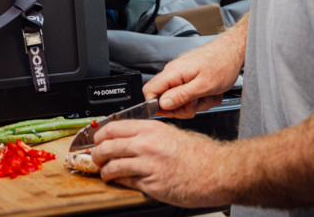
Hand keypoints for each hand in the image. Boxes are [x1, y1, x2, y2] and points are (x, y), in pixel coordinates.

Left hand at [91, 120, 228, 206]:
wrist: (218, 172)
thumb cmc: (200, 154)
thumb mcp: (171, 133)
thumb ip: (148, 134)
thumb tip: (128, 138)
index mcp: (151, 129)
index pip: (112, 128)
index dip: (98, 136)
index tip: (95, 141)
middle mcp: (147, 145)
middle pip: (107, 147)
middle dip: (96, 154)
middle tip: (96, 158)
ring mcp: (148, 166)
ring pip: (113, 166)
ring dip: (105, 171)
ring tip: (106, 173)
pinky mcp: (152, 185)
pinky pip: (127, 183)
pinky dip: (120, 182)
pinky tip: (120, 181)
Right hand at [143, 33, 242, 117]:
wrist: (233, 51)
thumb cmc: (223, 64)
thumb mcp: (204, 86)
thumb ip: (181, 95)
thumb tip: (163, 104)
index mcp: (173, 72)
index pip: (149, 91)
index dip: (157, 106)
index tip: (173, 112)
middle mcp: (174, 72)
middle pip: (165, 98)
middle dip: (182, 107)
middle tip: (196, 105)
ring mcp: (182, 74)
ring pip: (180, 98)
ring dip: (195, 103)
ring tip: (208, 95)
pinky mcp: (189, 76)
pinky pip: (189, 93)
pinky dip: (200, 97)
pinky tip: (210, 92)